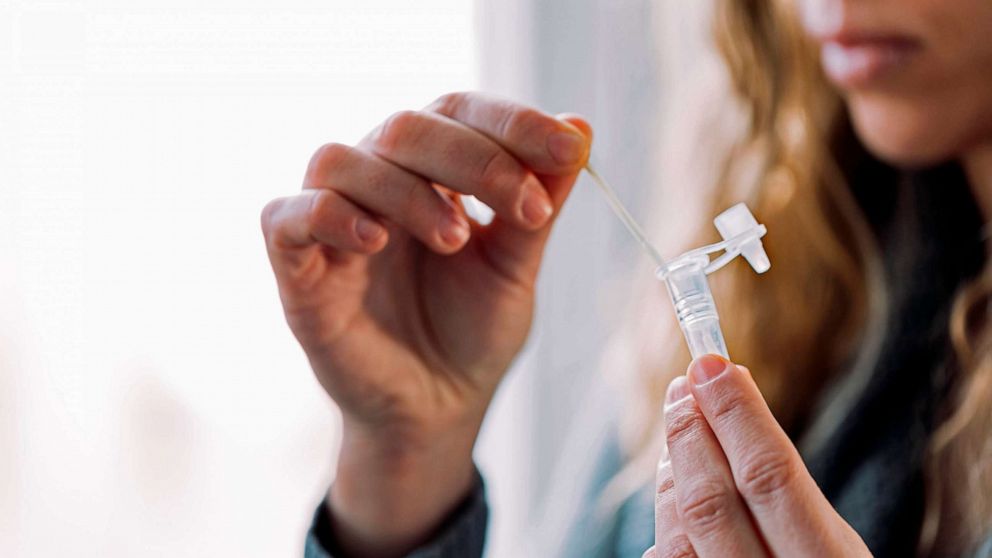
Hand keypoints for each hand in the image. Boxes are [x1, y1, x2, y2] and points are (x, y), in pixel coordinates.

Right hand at [260, 91, 590, 555]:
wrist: (436, 411)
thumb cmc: (473, 334)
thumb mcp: (515, 268)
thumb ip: (538, 203)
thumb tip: (579, 125)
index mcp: (431, 173)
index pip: (459, 113)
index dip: (512, 122)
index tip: (567, 149)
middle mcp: (378, 183)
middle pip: (406, 128)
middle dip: (474, 159)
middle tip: (526, 208)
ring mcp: (332, 222)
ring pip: (343, 161)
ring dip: (406, 191)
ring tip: (455, 240)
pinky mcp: (297, 267)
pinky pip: (287, 216)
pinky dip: (330, 216)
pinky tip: (376, 243)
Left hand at [643, 355, 871, 557]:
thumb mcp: (837, 545)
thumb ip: (788, 489)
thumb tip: (728, 404)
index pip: (770, 476)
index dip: (735, 415)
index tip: (710, 364)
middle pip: (711, 503)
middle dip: (690, 435)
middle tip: (683, 385)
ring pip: (678, 537)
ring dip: (673, 474)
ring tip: (681, 430)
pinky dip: (668, 520)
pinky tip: (676, 489)